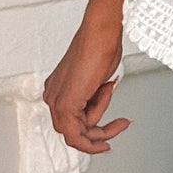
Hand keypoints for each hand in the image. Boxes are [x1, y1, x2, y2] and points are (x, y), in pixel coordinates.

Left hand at [42, 0, 131, 153]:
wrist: (101, 33)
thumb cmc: (101, 47)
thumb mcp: (98, 82)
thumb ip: (94, 99)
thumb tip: (98, 110)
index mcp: (58, 89)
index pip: (72, 121)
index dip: (93, 129)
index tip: (112, 128)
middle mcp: (53, 96)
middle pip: (73, 130)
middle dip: (98, 133)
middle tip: (119, 126)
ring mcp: (56, 101)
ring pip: (76, 134)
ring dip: (102, 129)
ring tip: (114, 106)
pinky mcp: (65, 105)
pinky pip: (76, 134)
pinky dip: (93, 139)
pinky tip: (106, 137)